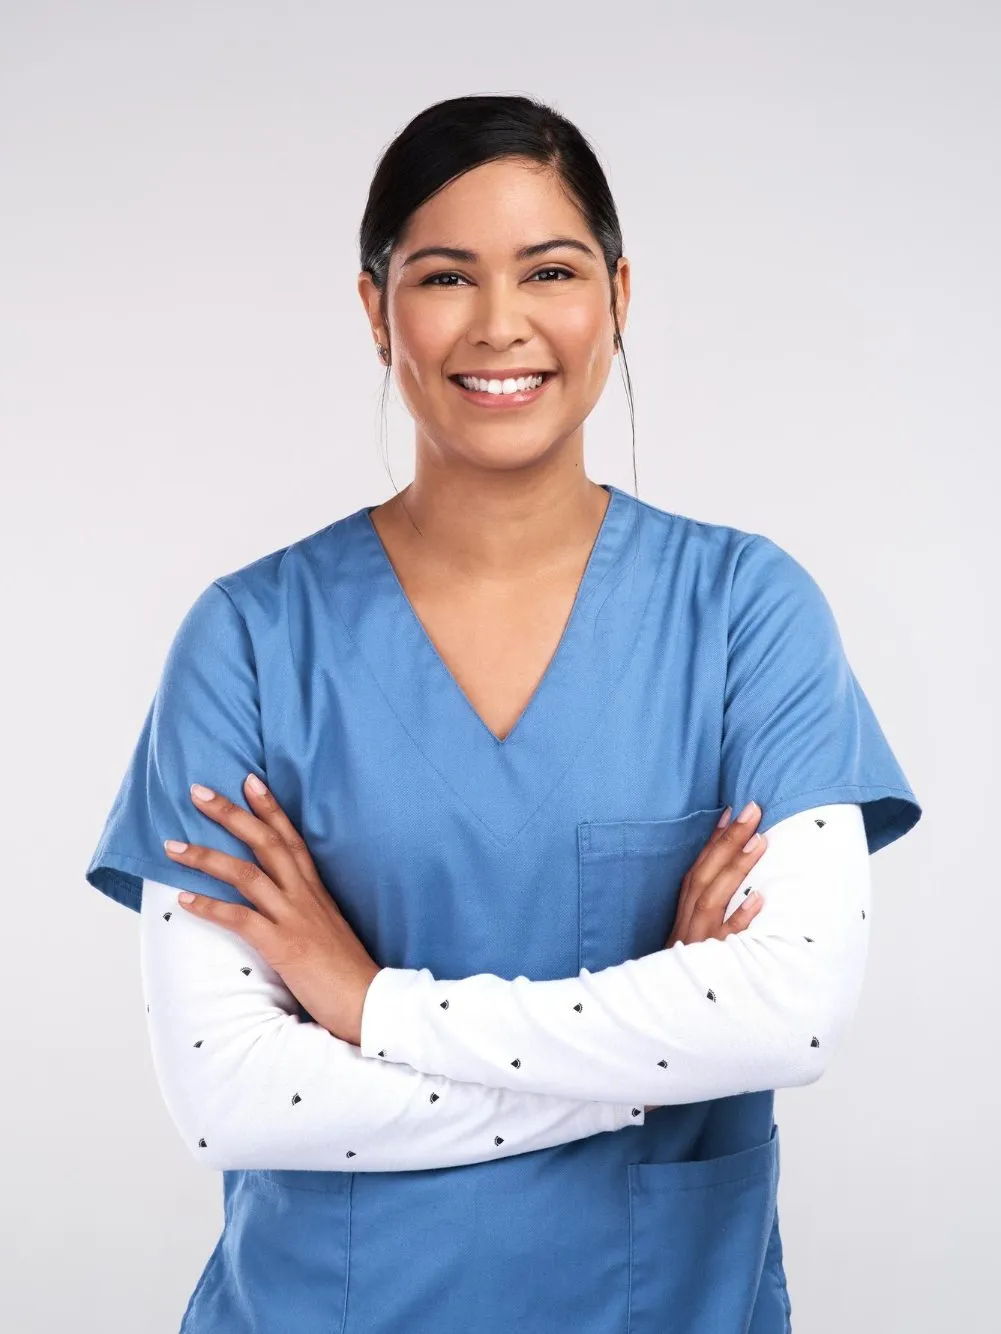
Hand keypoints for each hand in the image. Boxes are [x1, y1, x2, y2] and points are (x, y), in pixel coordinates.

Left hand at [164, 776, 381, 1045]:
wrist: (370, 1002)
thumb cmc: (347, 970)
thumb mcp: (328, 927)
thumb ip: (306, 908)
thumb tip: (284, 902)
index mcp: (316, 889)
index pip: (290, 837)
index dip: (269, 807)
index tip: (248, 779)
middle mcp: (305, 895)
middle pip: (265, 842)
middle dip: (230, 814)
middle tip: (198, 791)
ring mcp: (295, 918)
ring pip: (246, 874)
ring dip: (206, 857)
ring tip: (172, 846)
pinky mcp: (284, 945)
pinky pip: (242, 919)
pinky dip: (210, 907)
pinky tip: (184, 900)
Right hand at [643, 802, 768, 1114]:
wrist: (658, 1033)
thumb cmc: (682, 990)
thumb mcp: (690, 952)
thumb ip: (709, 924)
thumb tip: (748, 899)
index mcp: (682, 920)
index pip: (697, 871)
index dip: (714, 841)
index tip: (731, 812)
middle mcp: (687, 929)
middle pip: (706, 876)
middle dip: (729, 841)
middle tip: (754, 809)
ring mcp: (696, 947)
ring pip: (715, 899)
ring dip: (736, 868)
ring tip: (760, 840)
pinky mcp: (707, 968)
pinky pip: (726, 943)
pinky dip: (740, 920)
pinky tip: (760, 901)